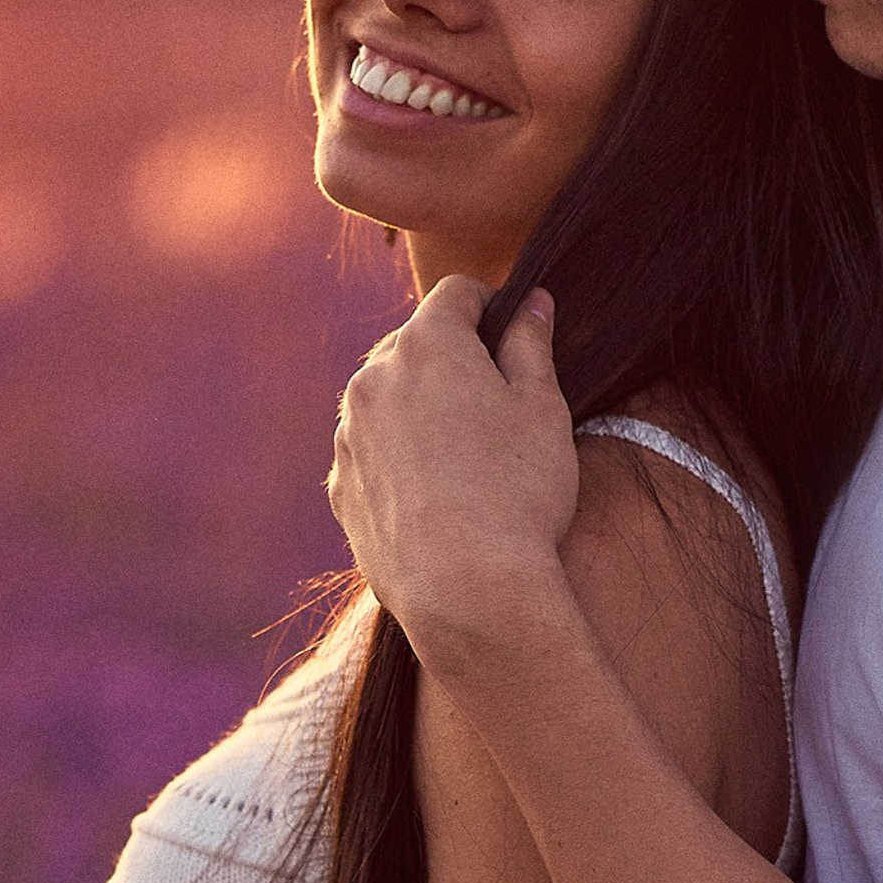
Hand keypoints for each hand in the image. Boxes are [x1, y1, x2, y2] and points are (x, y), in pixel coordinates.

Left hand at [329, 274, 580, 679]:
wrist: (467, 590)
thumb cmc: (518, 492)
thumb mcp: (542, 408)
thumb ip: (531, 343)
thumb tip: (533, 303)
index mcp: (427, 344)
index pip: (457, 292)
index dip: (492, 305)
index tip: (512, 335)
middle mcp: (373, 378)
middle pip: (415, 343)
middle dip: (452, 359)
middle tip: (497, 404)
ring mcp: (349, 434)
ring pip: (388, 398)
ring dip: (421, 408)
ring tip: (467, 458)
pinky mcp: (340, 485)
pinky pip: (371, 451)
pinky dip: (399, 457)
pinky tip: (437, 494)